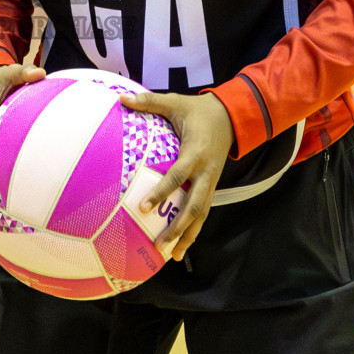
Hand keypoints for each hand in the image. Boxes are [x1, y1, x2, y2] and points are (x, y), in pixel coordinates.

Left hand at [119, 91, 234, 261]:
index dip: (161, 193)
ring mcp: (211, 182)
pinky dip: (193, 229)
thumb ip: (149, 102)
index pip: (177, 177)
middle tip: (159, 245)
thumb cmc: (198, 110)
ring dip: (188, 236)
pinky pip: (203, 211)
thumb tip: (121, 98)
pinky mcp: (212, 187)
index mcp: (195, 153)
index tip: (143, 208)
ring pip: (202, 215)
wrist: (232, 116)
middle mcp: (206, 173)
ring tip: (172, 256)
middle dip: (178, 228)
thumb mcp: (175, 102)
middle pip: (194, 207)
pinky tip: (181, 246)